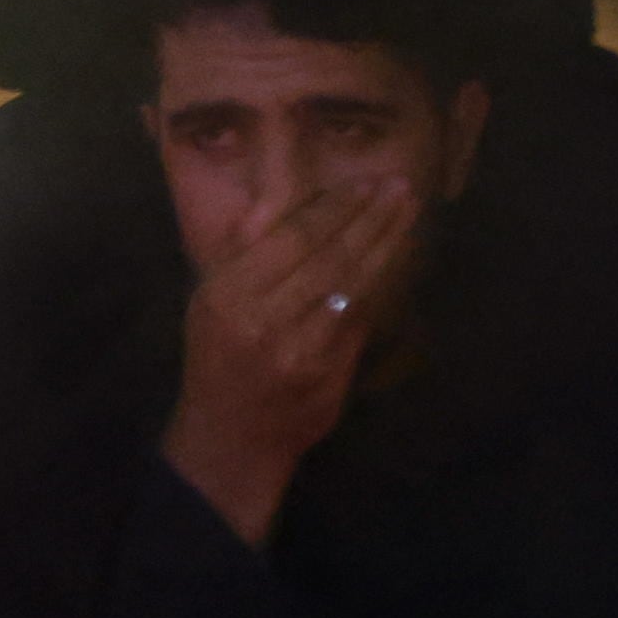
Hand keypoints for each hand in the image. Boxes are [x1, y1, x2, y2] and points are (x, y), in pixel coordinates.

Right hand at [157, 178, 419, 545]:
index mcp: (229, 295)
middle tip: (400, 186)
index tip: (365, 182)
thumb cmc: (217, 355)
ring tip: (408, 211)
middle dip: (369, 218)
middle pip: (329, 257)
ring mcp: (301, 352)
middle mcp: (264, 322)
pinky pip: (360, 318)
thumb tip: (275, 201)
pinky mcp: (328, 375)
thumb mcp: (209, 299)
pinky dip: (380, 282)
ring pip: (352, 286)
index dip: (334, 208)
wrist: (231, 435)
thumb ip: (242, 251)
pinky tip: (396, 256)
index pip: (292, 239)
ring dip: (385, 244)